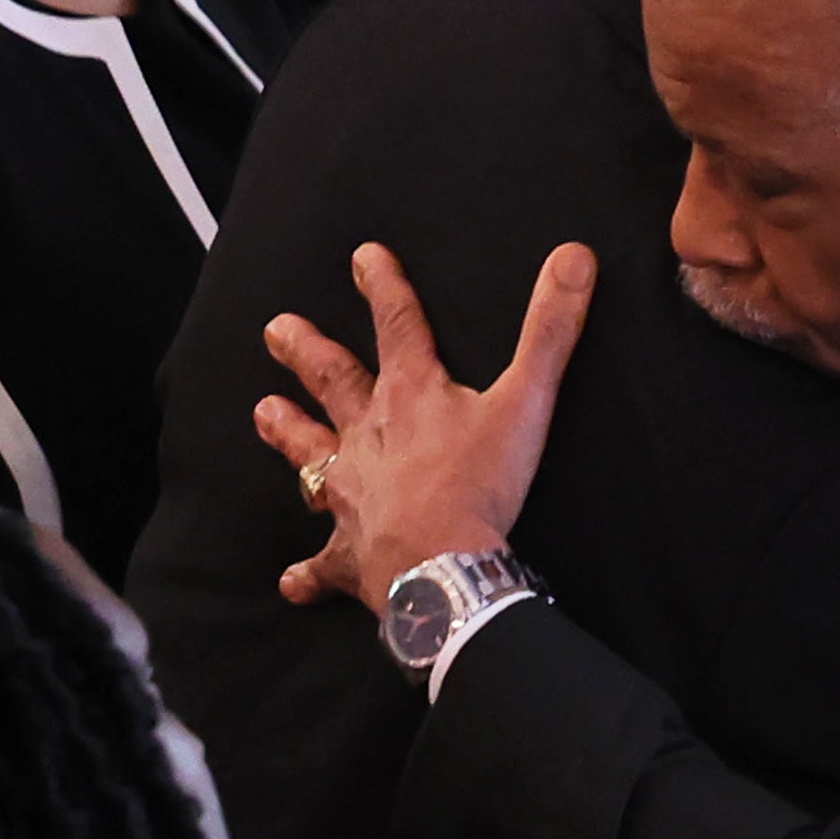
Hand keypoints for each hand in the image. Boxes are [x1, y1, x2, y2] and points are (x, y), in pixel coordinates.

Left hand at [253, 241, 595, 611]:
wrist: (443, 566)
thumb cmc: (480, 485)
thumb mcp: (526, 401)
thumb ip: (549, 331)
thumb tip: (575, 257)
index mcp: (410, 396)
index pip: (397, 325)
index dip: (383, 286)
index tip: (363, 256)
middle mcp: (367, 436)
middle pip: (331, 382)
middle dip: (305, 352)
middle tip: (276, 330)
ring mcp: (351, 494)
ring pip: (308, 457)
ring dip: (288, 433)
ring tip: (264, 412)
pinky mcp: (349, 552)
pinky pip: (322, 565)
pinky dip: (307, 575)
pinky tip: (294, 582)